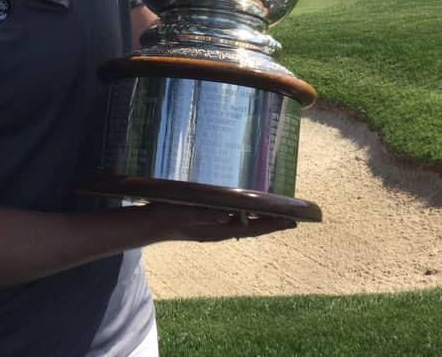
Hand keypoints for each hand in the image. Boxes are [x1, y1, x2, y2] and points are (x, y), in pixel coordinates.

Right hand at [140, 202, 297, 242]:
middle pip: (252, 228)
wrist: (148, 223)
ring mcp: (213, 228)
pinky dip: (246, 215)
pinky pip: (233, 221)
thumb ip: (205, 215)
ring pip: (244, 225)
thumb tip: (228, 216)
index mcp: (217, 231)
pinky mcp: (207, 223)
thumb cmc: (166, 215)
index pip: (252, 228)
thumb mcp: (184, 211)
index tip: (292, 222)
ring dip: (261, 219)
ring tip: (276, 212)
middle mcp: (219, 231)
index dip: (272, 225)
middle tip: (293, 216)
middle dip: (272, 222)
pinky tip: (247, 210)